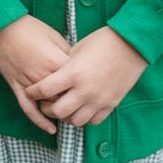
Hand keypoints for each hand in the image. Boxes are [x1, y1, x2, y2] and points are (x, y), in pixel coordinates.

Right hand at [0, 17, 74, 135]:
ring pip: (50, 105)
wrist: (0, 26)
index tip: (91, 84)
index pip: (77, 82)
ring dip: (61, 111)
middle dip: (75, 100)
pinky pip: (29, 109)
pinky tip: (51, 130)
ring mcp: (29, 83)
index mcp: (56, 62)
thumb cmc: (28, 27)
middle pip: (66, 96)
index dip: (84, 83)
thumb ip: (67, 52)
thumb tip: (77, 65)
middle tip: (84, 101)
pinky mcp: (17, 87)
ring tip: (72, 113)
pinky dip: (39, 121)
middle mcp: (44, 77)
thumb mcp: (54, 35)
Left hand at [27, 27, 147, 128]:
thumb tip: (53, 76)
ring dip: (66, 116)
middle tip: (46, 103)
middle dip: (47, 109)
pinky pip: (94, 121)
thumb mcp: (77, 49)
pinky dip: (85, 118)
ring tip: (64, 107)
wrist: (131, 44)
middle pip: (58, 112)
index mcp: (72, 73)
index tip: (30, 90)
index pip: (44, 90)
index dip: (33, 92)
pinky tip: (81, 108)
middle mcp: (85, 90)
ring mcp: (99, 100)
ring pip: (76, 121)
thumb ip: (64, 66)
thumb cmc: (102, 41)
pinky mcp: (111, 104)